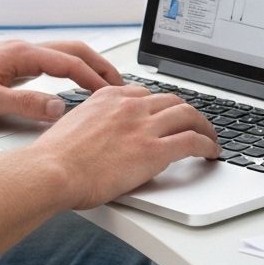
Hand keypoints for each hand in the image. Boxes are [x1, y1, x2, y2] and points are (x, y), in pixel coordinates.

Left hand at [0, 40, 123, 123]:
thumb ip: (24, 105)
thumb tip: (58, 108)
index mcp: (19, 54)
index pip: (67, 62)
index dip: (92, 78)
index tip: (111, 94)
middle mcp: (21, 50)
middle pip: (71, 50)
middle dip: (99, 65)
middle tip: (120, 84)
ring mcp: (17, 55)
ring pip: (62, 55)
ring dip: (86, 66)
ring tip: (104, 85)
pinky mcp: (11, 65)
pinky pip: (50, 63)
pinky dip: (70, 71)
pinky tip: (73, 87)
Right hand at [30, 84, 219, 208]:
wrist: (52, 171)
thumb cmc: (55, 157)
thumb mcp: (73, 125)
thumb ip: (92, 123)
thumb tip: (97, 135)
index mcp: (108, 97)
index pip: (146, 94)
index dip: (161, 106)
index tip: (166, 115)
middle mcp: (129, 106)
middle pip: (171, 100)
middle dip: (187, 112)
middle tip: (194, 124)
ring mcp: (143, 126)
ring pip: (187, 115)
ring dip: (204, 126)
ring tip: (210, 138)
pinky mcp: (154, 150)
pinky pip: (192, 141)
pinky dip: (207, 145)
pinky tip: (211, 152)